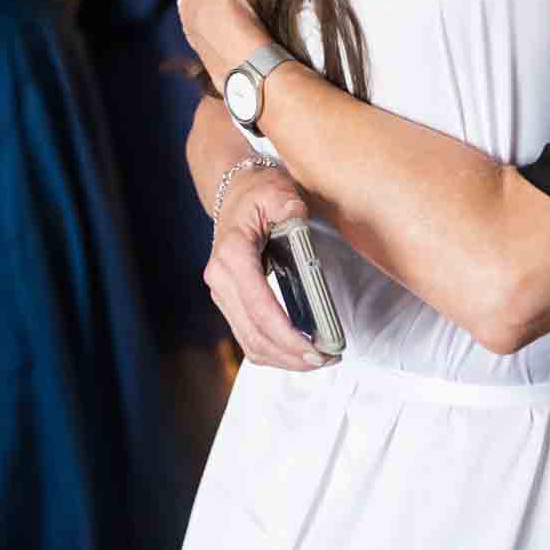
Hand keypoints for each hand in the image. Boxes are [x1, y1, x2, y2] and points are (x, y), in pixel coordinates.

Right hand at [205, 166, 337, 370]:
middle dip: (292, 355)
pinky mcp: (229, 302)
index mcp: (233, 254)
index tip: (316, 350)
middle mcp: (221, 279)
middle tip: (328, 358)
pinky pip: (249, 338)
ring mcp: (222, 293)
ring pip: (250, 343)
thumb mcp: (277, 190)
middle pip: (255, 334)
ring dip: (284, 359)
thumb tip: (297, 221)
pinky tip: (300, 351)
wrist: (235, 190)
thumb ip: (288, 206)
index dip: (287, 335)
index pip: (260, 306)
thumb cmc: (259, 191)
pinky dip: (274, 351)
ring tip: (320, 359)